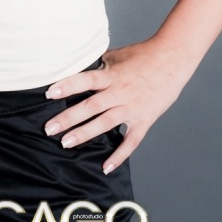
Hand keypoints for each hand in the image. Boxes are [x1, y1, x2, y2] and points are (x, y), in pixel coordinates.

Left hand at [43, 38, 194, 173]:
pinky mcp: (144, 120)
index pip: (86, 80)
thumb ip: (99, 65)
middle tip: (49, 128)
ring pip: (105, 124)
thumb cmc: (143, 55)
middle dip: (68, 118)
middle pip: (91, 106)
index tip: (49, 93)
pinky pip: (131, 142)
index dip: (68, 86)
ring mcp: (132, 108)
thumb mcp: (118, 55)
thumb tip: (79, 67)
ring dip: (84, 134)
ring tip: (66, 143)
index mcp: (112, 75)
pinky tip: (106, 167)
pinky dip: (119, 155)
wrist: (172, 60)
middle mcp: (120, 92)